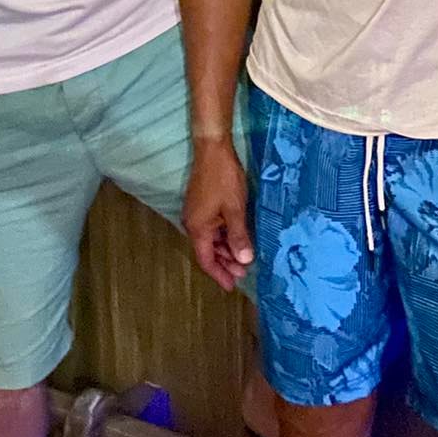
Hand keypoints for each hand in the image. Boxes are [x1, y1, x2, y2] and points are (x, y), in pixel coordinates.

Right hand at [184, 137, 254, 290]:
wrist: (213, 149)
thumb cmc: (224, 179)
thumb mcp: (235, 210)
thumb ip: (238, 236)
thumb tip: (244, 261)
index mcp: (198, 228)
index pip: (206, 260)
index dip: (219, 274)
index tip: (231, 286)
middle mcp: (193, 223)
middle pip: (208, 251)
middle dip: (225, 263)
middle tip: (244, 273)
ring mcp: (197, 213)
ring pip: (211, 239)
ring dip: (226, 249)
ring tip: (244, 257)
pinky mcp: (202, 204)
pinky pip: (212, 228)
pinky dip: (224, 236)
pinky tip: (237, 237)